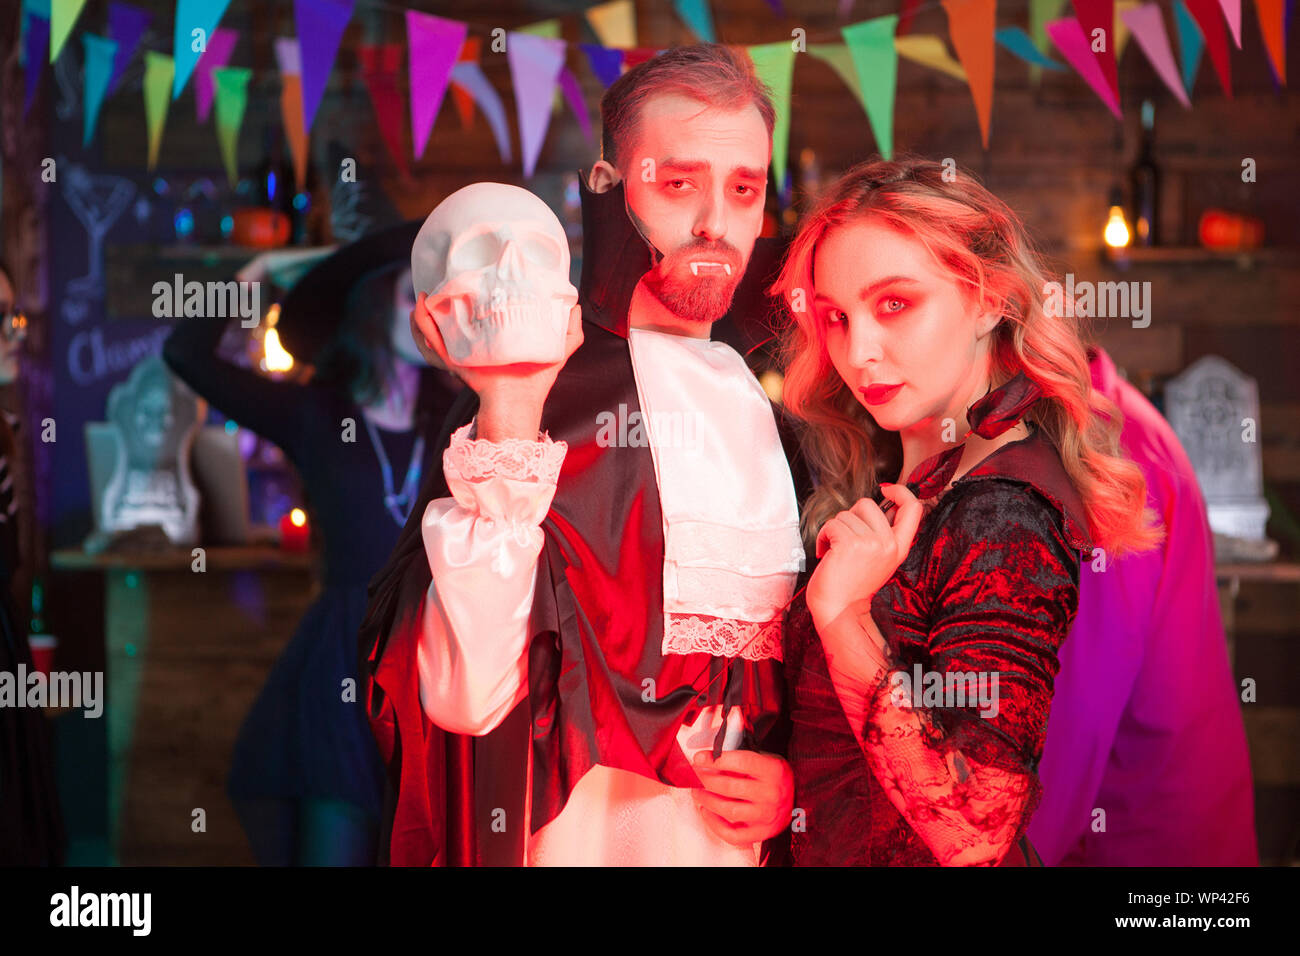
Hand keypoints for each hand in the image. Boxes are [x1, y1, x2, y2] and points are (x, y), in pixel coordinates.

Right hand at [409, 291, 583, 439]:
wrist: (519, 403)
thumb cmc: (537, 380)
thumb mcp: (558, 349)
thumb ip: (570, 329)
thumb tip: (574, 305)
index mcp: (496, 338)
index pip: (481, 312)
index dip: (474, 292)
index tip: (475, 273)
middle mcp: (476, 342)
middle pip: (453, 316)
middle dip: (444, 299)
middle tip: (444, 281)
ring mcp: (462, 349)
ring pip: (435, 325)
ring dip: (426, 309)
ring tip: (425, 294)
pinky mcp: (453, 357)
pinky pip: (431, 338)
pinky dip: (421, 322)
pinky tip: (420, 306)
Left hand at [692, 750, 793, 846]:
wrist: (797, 799)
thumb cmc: (774, 777)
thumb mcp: (765, 758)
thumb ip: (741, 752)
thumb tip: (711, 751)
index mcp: (774, 770)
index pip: (740, 761)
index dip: (715, 759)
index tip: (699, 758)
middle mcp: (772, 794)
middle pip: (729, 787)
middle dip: (705, 779)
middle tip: (695, 774)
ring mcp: (767, 816)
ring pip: (728, 810)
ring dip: (707, 800)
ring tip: (698, 792)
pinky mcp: (761, 833)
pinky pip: (732, 834)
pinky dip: (714, 824)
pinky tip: (707, 811)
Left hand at [805, 483, 923, 631]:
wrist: (839, 611)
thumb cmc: (852, 585)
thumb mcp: (878, 558)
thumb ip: (882, 534)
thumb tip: (880, 506)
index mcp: (899, 547)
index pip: (913, 509)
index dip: (901, 492)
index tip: (887, 490)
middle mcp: (888, 544)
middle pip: (868, 503)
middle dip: (850, 516)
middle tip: (845, 538)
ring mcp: (871, 543)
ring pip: (845, 514)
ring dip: (834, 530)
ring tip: (835, 551)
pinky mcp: (850, 544)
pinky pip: (831, 525)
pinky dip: (823, 536)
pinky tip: (825, 553)